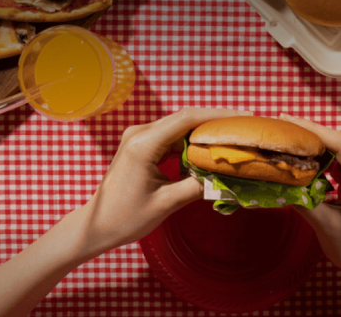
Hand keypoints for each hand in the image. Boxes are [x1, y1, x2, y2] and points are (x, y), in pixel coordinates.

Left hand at [79, 107, 251, 255]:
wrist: (96, 225)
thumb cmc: (125, 218)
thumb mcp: (166, 204)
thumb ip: (198, 187)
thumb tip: (227, 179)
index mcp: (143, 144)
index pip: (187, 119)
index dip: (217, 116)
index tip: (243, 117)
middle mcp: (140, 133)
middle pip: (185, 118)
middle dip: (216, 121)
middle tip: (244, 127)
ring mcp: (139, 137)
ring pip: (179, 126)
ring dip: (204, 131)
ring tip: (231, 137)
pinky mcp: (141, 145)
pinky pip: (172, 136)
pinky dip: (191, 141)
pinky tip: (208, 149)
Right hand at [279, 113, 340, 278]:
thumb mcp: (324, 225)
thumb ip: (301, 199)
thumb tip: (275, 179)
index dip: (314, 130)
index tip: (288, 121)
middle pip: (338, 142)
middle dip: (308, 132)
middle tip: (279, 124)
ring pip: (335, 147)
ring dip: (310, 142)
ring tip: (284, 135)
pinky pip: (335, 157)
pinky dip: (316, 154)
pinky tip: (297, 151)